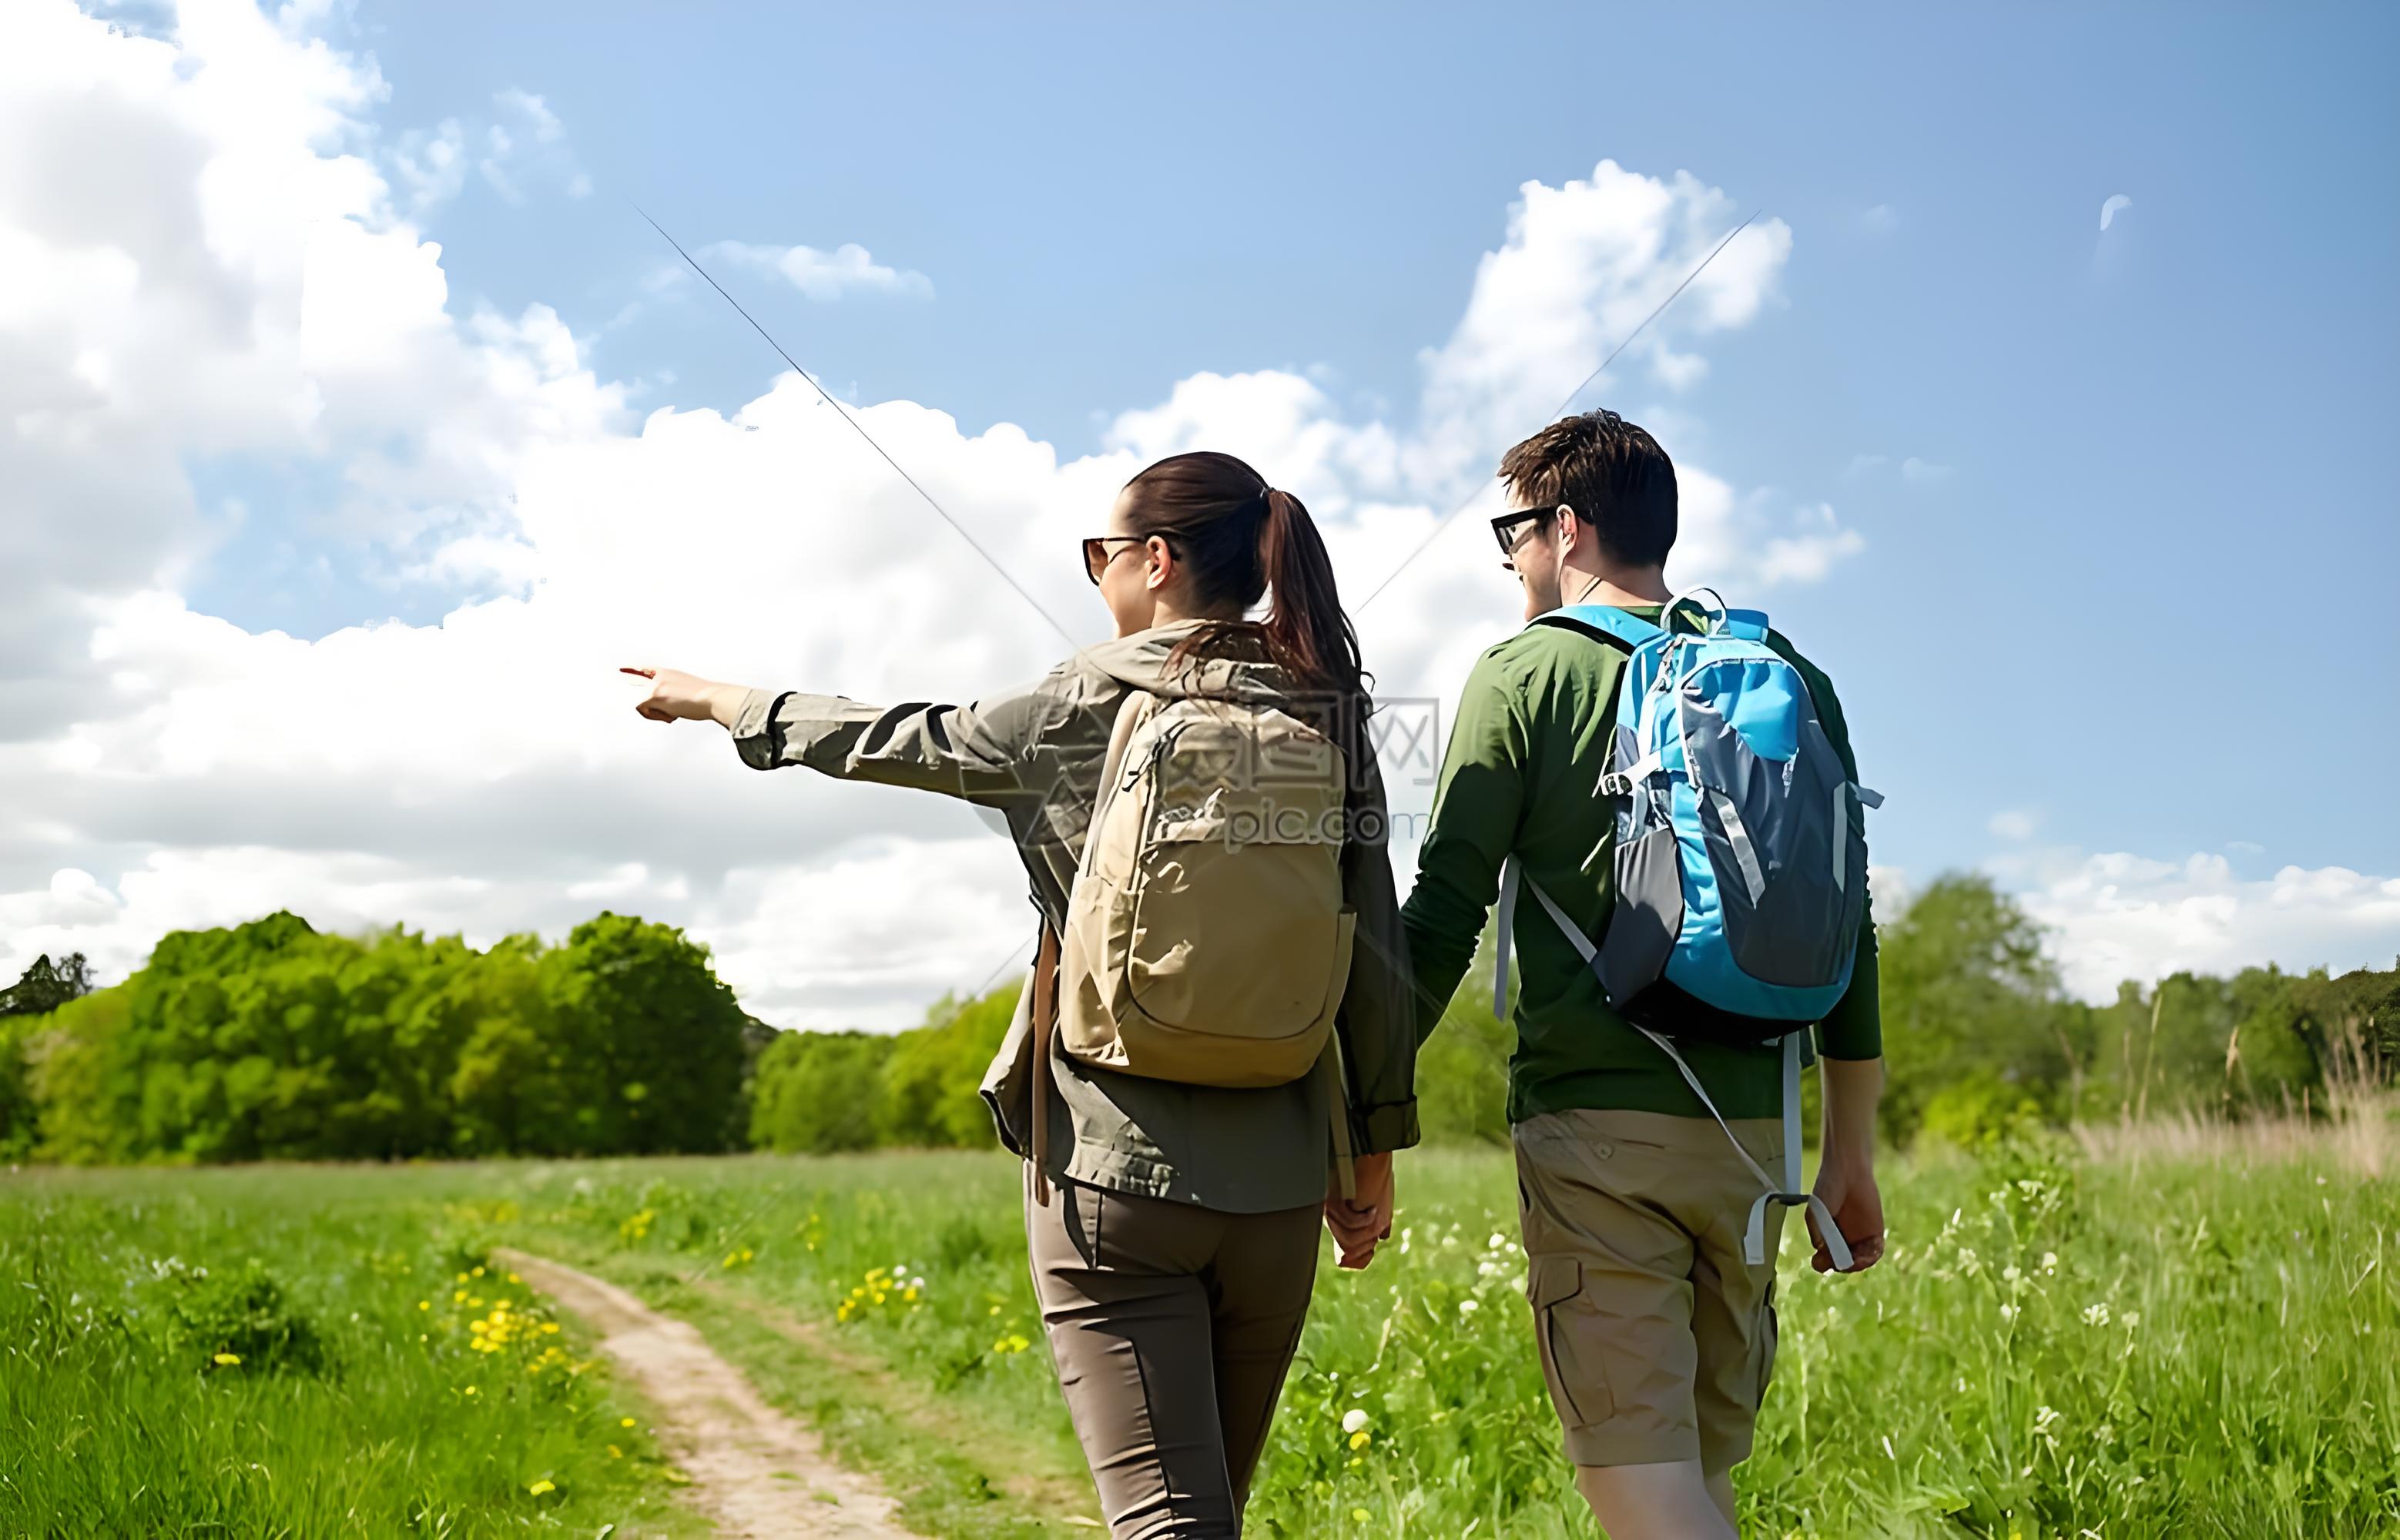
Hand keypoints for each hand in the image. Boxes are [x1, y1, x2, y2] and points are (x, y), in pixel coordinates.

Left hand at [622, 667, 742, 725]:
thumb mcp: (688, 689)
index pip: (644, 669)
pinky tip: (672, 717)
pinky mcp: (655, 695)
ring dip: (652, 712)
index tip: (621, 670)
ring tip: (671, 715)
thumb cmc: (707, 699)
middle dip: (627, 690)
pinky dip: (655, 716)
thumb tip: (668, 707)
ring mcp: (656, 684)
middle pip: (633, 680)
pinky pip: (643, 708)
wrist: (714, 698)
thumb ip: (674, 693)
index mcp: (669, 673)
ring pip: (638, 700)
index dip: (631, 669)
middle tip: (624, 694)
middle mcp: (660, 675)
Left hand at [1325, 1152, 1392, 1270]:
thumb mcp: (1379, 1215)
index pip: (1344, 1256)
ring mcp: (1329, 1212)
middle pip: (1348, 1250)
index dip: (1360, 1257)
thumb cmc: (1377, 1180)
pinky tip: (1371, 1206)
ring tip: (1374, 1210)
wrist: (1374, 1158)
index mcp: (1341, 1223)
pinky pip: (1351, 1226)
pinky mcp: (1330, 1205)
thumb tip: (1365, 1249)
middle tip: (1376, 1218)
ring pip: (1349, 1241)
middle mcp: (1331, 1219)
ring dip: (1368, 1228)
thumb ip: (1369, 1236)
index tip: (1372, 1245)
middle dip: (1367, 1238)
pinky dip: (1366, 1218)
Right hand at [1807, 1159, 1885, 1273]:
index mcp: (1826, 1237)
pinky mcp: (1875, 1233)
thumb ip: (1817, 1232)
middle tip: (1841, 1261)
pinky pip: (1875, 1251)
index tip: (1821, 1260)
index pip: (1824, 1260)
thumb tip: (1820, 1251)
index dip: (1823, 1263)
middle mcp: (1842, 1241)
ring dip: (1858, 1264)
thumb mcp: (1815, 1212)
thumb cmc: (1827, 1189)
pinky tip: (1866, 1253)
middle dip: (1842, 1266)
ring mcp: (1859, 1238)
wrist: (1848, 1172)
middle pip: (1843, 1264)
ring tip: (1855, 1258)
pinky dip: (1872, 1256)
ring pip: (1860, 1261)